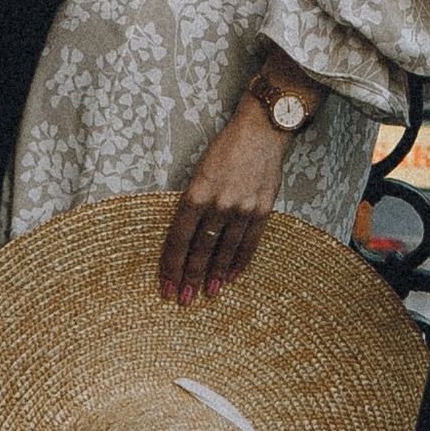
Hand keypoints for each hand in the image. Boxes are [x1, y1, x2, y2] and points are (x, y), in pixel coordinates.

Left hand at [159, 103, 286, 304]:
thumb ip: (192, 203)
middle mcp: (219, 203)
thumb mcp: (198, 172)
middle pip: (200, 248)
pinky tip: (233, 276)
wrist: (261, 131)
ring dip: (216, 274)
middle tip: (183, 299)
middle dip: (190, 276)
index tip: (166, 284)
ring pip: (225, 249)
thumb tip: (184, 238)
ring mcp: (243, 207)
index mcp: (197, 192)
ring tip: (209, 293)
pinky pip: (250, 241)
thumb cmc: (225, 149)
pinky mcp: (263, 208)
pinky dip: (241, 260)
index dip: (171, 264)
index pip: (179, 238)